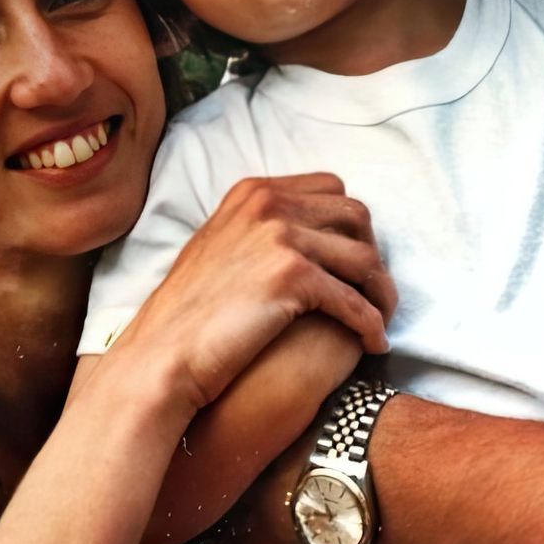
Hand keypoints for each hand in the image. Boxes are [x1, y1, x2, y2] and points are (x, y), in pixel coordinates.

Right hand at [111, 173, 397, 414]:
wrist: (162, 354)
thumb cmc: (188, 315)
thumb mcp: (218, 248)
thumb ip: (258, 230)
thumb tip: (301, 233)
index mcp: (253, 191)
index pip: (331, 189)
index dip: (351, 226)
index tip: (355, 260)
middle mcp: (269, 203)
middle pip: (356, 217)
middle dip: (373, 254)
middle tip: (375, 292)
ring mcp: (281, 236)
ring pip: (364, 259)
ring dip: (381, 293)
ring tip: (380, 321)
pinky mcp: (293, 277)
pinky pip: (355, 301)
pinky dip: (371, 325)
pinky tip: (373, 345)